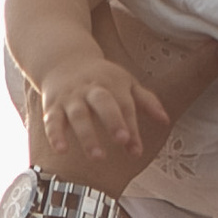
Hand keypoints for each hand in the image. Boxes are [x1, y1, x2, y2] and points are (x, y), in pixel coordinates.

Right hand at [36, 53, 168, 176]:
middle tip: (122, 140)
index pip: (125, 106)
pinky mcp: (52, 106)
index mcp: (112, 85)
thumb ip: (146, 101)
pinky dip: (55, 135)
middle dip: (113, 121)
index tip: (136, 150)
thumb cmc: (101, 77)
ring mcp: (71, 98)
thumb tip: (165, 121)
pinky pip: (52, 120)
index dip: (131, 128)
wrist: (63, 60)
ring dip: (87, 135)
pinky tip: (61, 150)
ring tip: (97, 156)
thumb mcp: (126, 83)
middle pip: (103, 103)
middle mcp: (91, 90)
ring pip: (78, 115)